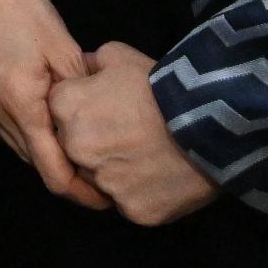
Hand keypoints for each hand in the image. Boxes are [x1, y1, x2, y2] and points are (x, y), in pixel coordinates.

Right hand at [0, 0, 104, 206]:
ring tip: (75, 149)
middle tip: (99, 172)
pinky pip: (0, 123)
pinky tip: (43, 117)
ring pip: (14, 144)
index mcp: (21, 104)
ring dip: (43, 151)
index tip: (106, 199)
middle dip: (64, 173)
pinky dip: (24, 130)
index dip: (80, 193)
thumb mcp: (64, 45)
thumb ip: (81, 89)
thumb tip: (101, 120)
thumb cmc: (24, 4)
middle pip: (32, 161)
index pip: (51, 171)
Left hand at [46, 42, 220, 226]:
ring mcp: (103, 184)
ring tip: (146, 156)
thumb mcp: (120, 56)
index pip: (59, 113)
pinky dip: (141, 193)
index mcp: (65, 108)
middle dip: (94, 143)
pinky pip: (128, 203)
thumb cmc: (160, 85)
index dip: (82, 111)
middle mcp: (75, 149)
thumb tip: (82, 68)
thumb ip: (91, 62)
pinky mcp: (132, 210)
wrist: (208, 123)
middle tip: (127, 134)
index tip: (106, 110)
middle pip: (74, 150)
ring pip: (99, 181)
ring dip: (115, 171)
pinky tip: (160, 176)